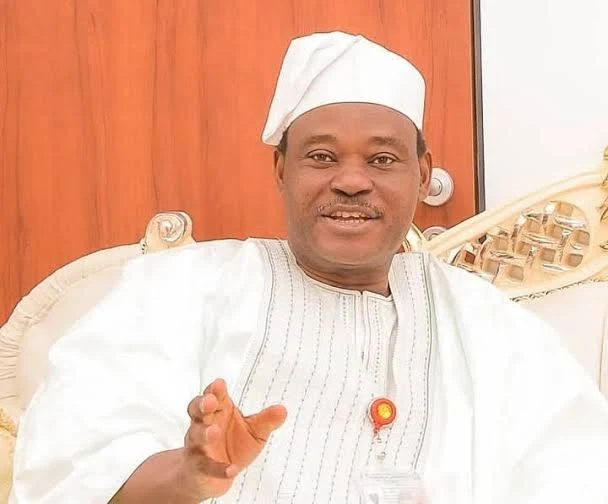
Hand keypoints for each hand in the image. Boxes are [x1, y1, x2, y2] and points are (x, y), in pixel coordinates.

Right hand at [177, 378, 286, 499]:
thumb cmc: (233, 446)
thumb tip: (283, 410)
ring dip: (205, 433)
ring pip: (196, 436)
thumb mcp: (254, 432)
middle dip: (202, 404)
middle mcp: (204, 425)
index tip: (219, 384)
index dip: (214, 390)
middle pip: (197, 410)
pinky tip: (232, 469)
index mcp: (219, 411)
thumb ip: (266, 421)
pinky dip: (218, 468)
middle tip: (210, 402)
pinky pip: (206, 467)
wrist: (214, 478)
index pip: (213, 396)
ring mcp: (199, 446)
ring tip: (215, 432)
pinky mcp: (199, 468)